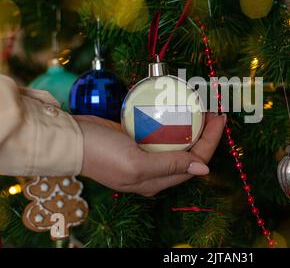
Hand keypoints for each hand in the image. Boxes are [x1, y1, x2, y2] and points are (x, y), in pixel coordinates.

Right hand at [74, 113, 225, 195]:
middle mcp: (154, 171)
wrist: (70, 140)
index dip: (211, 142)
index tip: (219, 119)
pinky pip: (162, 132)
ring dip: (191, 126)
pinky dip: (173, 121)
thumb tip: (203, 170)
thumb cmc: (101, 154)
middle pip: (190, 152)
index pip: (195, 163)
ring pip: (177, 141)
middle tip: (213, 111)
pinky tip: (178, 109)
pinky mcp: (137, 140)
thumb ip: (170, 167)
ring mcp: (145, 155)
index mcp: (156, 181)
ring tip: (200, 108)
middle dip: (206, 133)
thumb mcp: (137, 164)